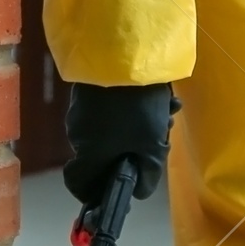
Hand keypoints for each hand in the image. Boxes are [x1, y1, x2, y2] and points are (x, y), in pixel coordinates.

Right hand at [64, 82, 179, 204]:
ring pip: (109, 133)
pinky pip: (109, 113)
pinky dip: (129, 112)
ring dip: (137, 130)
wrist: (122, 52)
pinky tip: (157, 97)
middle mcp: (78, 135)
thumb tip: (138, 192)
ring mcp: (81, 111)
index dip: (96, 193)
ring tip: (167, 112)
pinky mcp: (89, 91)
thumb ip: (147, 175)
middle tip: (160, 141)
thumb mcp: (152, 146)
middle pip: (101, 158)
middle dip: (131, 154)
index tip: (119, 188)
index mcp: (89, 154)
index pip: (78, 185)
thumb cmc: (137, 107)